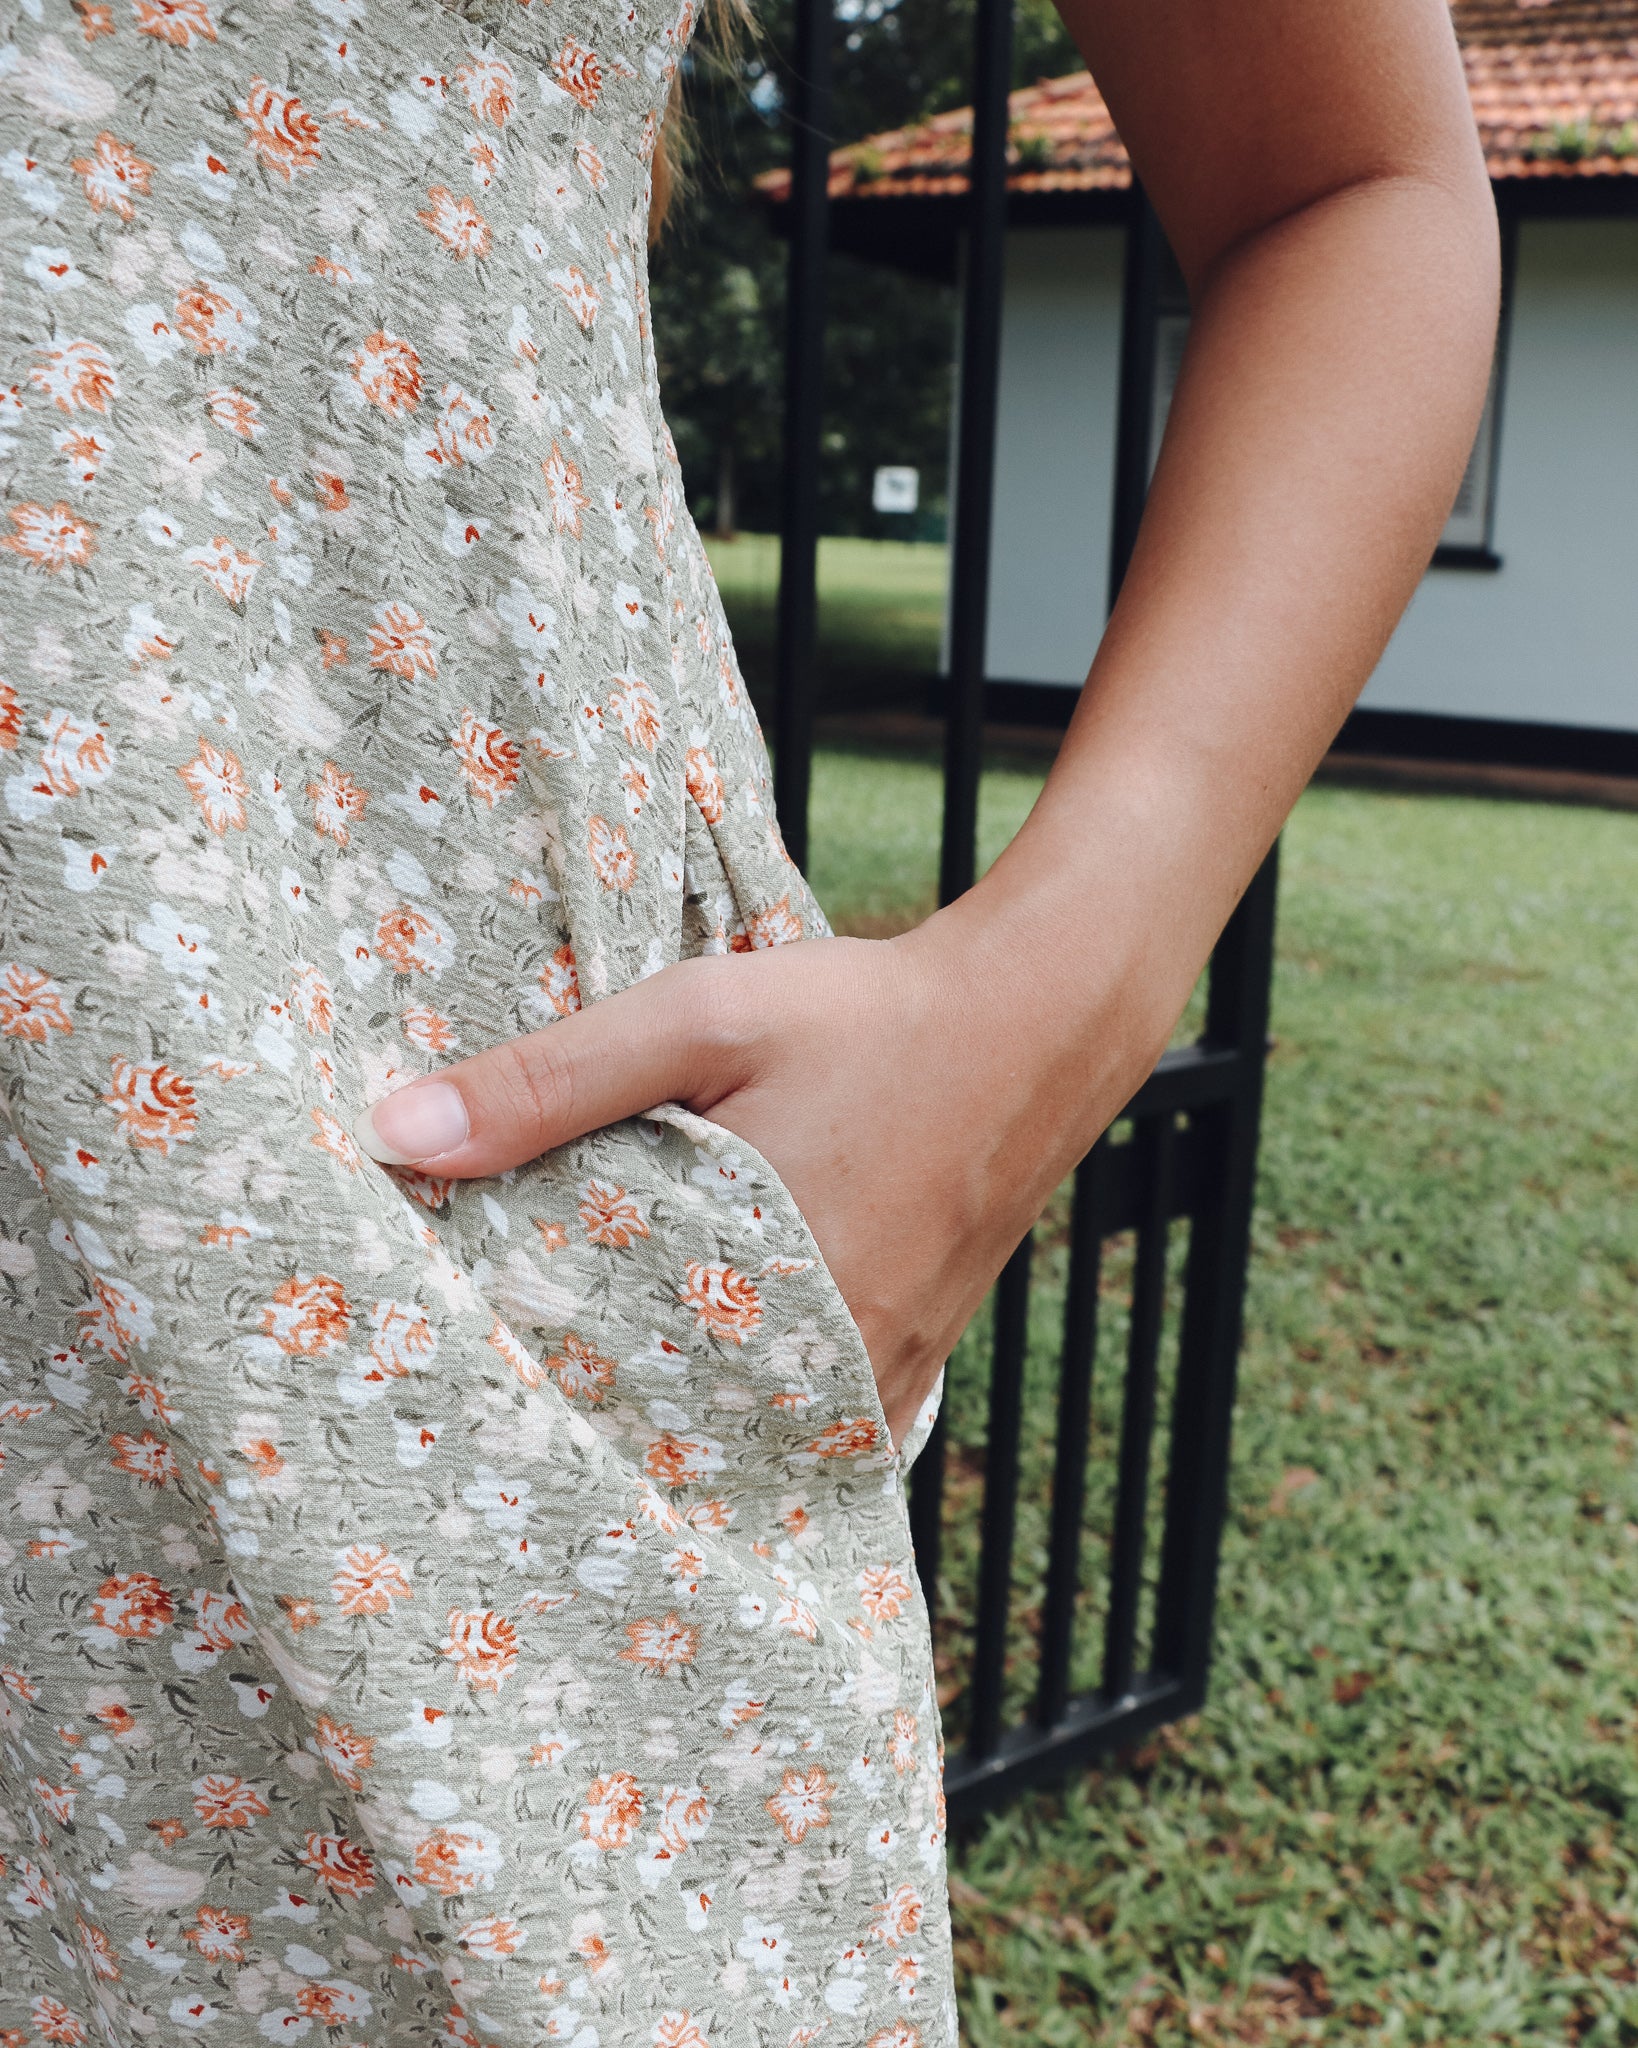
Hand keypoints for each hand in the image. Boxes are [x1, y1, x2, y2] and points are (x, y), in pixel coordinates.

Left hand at [352, 913, 1156, 1447]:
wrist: (1034, 1022)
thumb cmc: (866, 1019)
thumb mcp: (696, 1018)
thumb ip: (550, 1080)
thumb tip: (398, 1133)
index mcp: (756, 1287)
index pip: (601, 1388)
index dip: (521, 1391)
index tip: (448, 1387)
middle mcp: (825, 1355)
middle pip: (673, 1431)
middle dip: (592, 1422)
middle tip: (497, 1413)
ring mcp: (881, 1371)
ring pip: (746, 1437)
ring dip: (674, 1424)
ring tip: (589, 1410)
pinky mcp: (918, 1357)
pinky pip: (820, 1425)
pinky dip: (757, 1416)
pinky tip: (706, 1399)